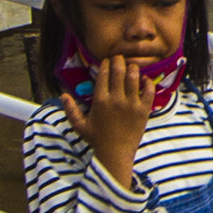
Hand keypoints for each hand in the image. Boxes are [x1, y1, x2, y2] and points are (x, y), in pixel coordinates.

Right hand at [80, 52, 157, 181]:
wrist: (115, 154)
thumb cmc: (97, 139)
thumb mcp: (80, 125)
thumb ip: (70, 110)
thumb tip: (63, 95)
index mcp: (100, 100)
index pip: (104, 74)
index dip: (106, 63)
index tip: (107, 61)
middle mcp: (116, 99)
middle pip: (119, 70)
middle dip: (119, 60)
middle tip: (119, 58)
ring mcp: (131, 104)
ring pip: (134, 77)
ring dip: (133, 68)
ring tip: (131, 67)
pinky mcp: (143, 110)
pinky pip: (149, 90)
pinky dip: (147, 82)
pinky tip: (144, 80)